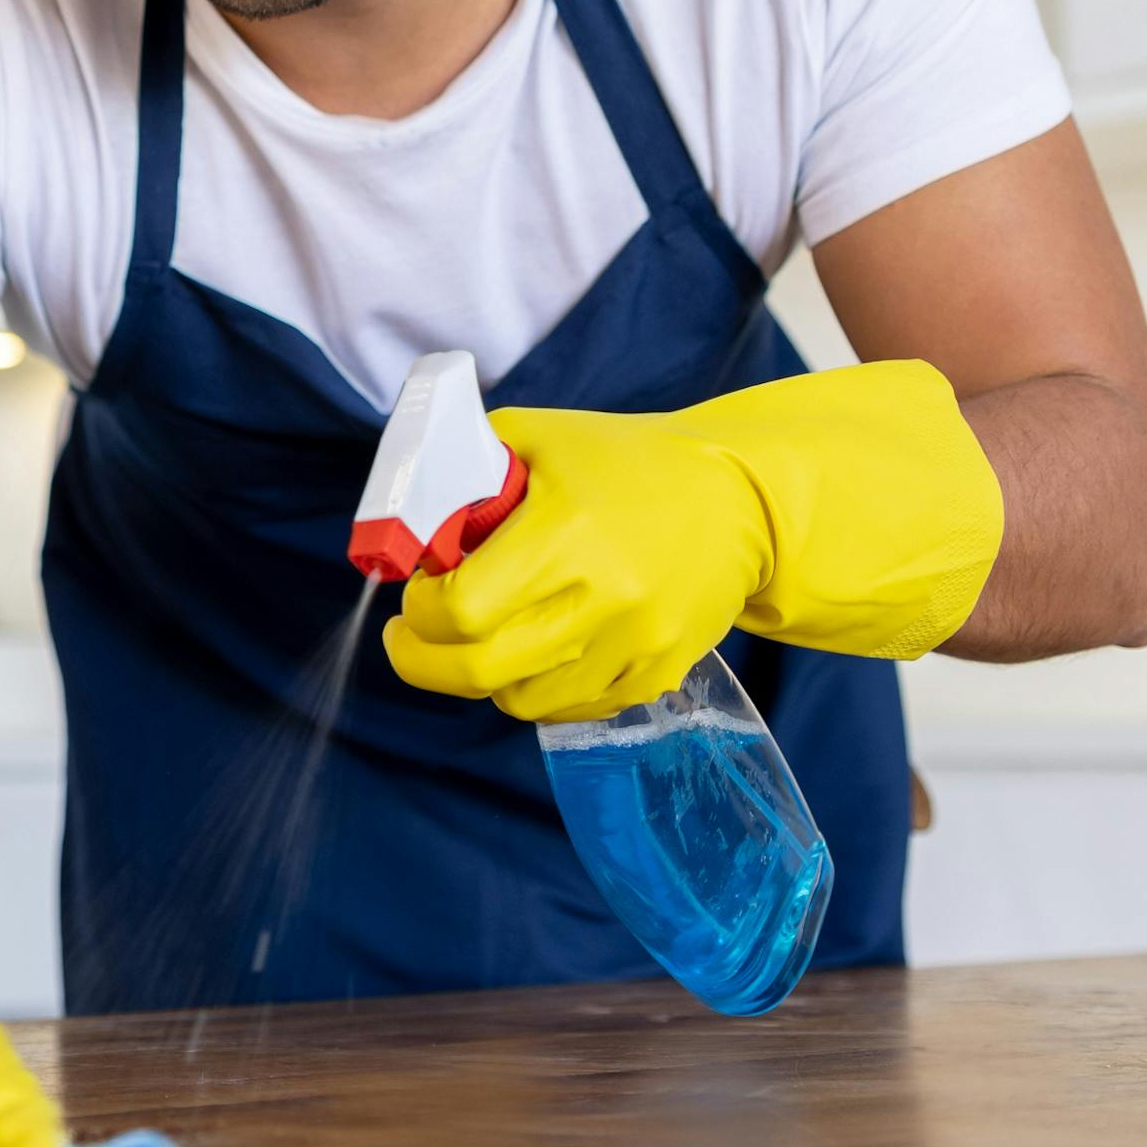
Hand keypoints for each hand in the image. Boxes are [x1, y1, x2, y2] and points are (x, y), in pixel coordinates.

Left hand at [382, 360, 1004, 724]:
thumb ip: (465, 470)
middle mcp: (603, 599)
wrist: (740, 502)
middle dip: (424, 660)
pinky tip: (532, 651)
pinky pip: (570, 708)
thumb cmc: (628, 462)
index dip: (421, 609)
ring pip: (520, 700)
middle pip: (479, 670)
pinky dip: (536, 689)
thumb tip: (406, 519)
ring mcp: (635, 646)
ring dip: (481, 676)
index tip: (417, 590)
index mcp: (566, 534)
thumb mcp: (539, 438)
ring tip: (480, 637)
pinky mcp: (656, 675)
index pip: (460, 609)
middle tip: (411, 638)